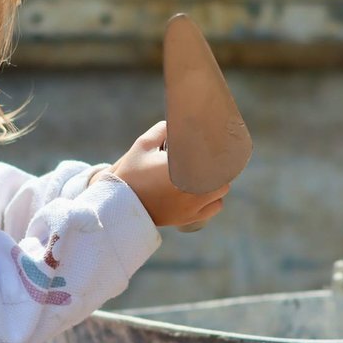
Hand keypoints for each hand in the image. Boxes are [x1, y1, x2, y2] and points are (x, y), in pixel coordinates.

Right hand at [98, 121, 229, 227]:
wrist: (120, 204)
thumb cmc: (132, 173)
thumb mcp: (143, 145)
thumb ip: (162, 130)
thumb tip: (178, 124)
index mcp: (183, 169)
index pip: (216, 159)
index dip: (219, 152)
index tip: (215, 146)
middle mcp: (192, 189)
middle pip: (222, 176)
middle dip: (218, 168)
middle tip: (208, 161)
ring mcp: (192, 206)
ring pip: (221, 193)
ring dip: (216, 184)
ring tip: (205, 176)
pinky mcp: (188, 218)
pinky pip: (214, 208)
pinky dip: (213, 201)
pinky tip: (202, 192)